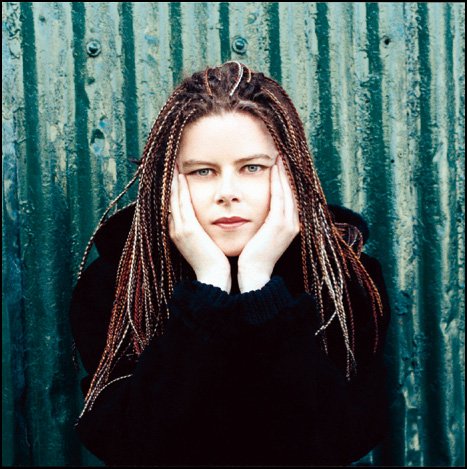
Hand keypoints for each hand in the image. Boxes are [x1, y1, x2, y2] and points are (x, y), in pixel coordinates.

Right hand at [168, 165, 230, 291]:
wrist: (213, 279)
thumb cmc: (214, 263)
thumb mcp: (205, 244)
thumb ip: (202, 231)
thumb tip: (207, 222)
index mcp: (178, 233)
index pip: (173, 206)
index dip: (172, 191)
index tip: (175, 176)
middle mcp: (175, 230)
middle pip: (169, 200)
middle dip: (170, 183)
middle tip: (171, 165)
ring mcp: (179, 230)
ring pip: (173, 199)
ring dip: (173, 182)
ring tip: (174, 166)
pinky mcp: (187, 230)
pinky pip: (182, 204)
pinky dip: (181, 190)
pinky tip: (182, 177)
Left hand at [238, 157, 300, 281]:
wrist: (253, 274)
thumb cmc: (252, 256)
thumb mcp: (261, 235)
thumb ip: (263, 221)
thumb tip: (258, 209)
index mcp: (289, 225)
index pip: (289, 197)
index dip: (286, 180)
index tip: (280, 164)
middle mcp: (293, 223)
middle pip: (292, 191)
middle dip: (287, 172)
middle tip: (282, 154)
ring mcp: (288, 224)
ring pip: (288, 191)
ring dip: (283, 173)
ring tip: (279, 156)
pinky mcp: (279, 225)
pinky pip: (280, 197)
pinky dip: (278, 182)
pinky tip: (273, 169)